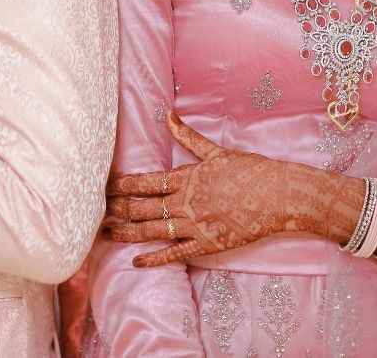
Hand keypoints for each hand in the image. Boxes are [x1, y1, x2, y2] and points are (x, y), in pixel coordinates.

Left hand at [103, 113, 351, 268]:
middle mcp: (187, 202)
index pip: (146, 182)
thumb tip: (167, 115)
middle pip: (143, 207)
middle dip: (118, 209)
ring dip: (127, 233)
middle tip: (95, 211)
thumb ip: (188, 136)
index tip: (104, 186)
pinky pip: (175, 253)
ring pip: (153, 231)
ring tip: (106, 234)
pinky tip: (137, 261)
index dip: (122, 185)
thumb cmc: (251, 170)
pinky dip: (154, 259)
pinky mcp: (207, 244)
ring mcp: (196, 225)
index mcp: (187, 177)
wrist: (280, 196)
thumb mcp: (217, 151)